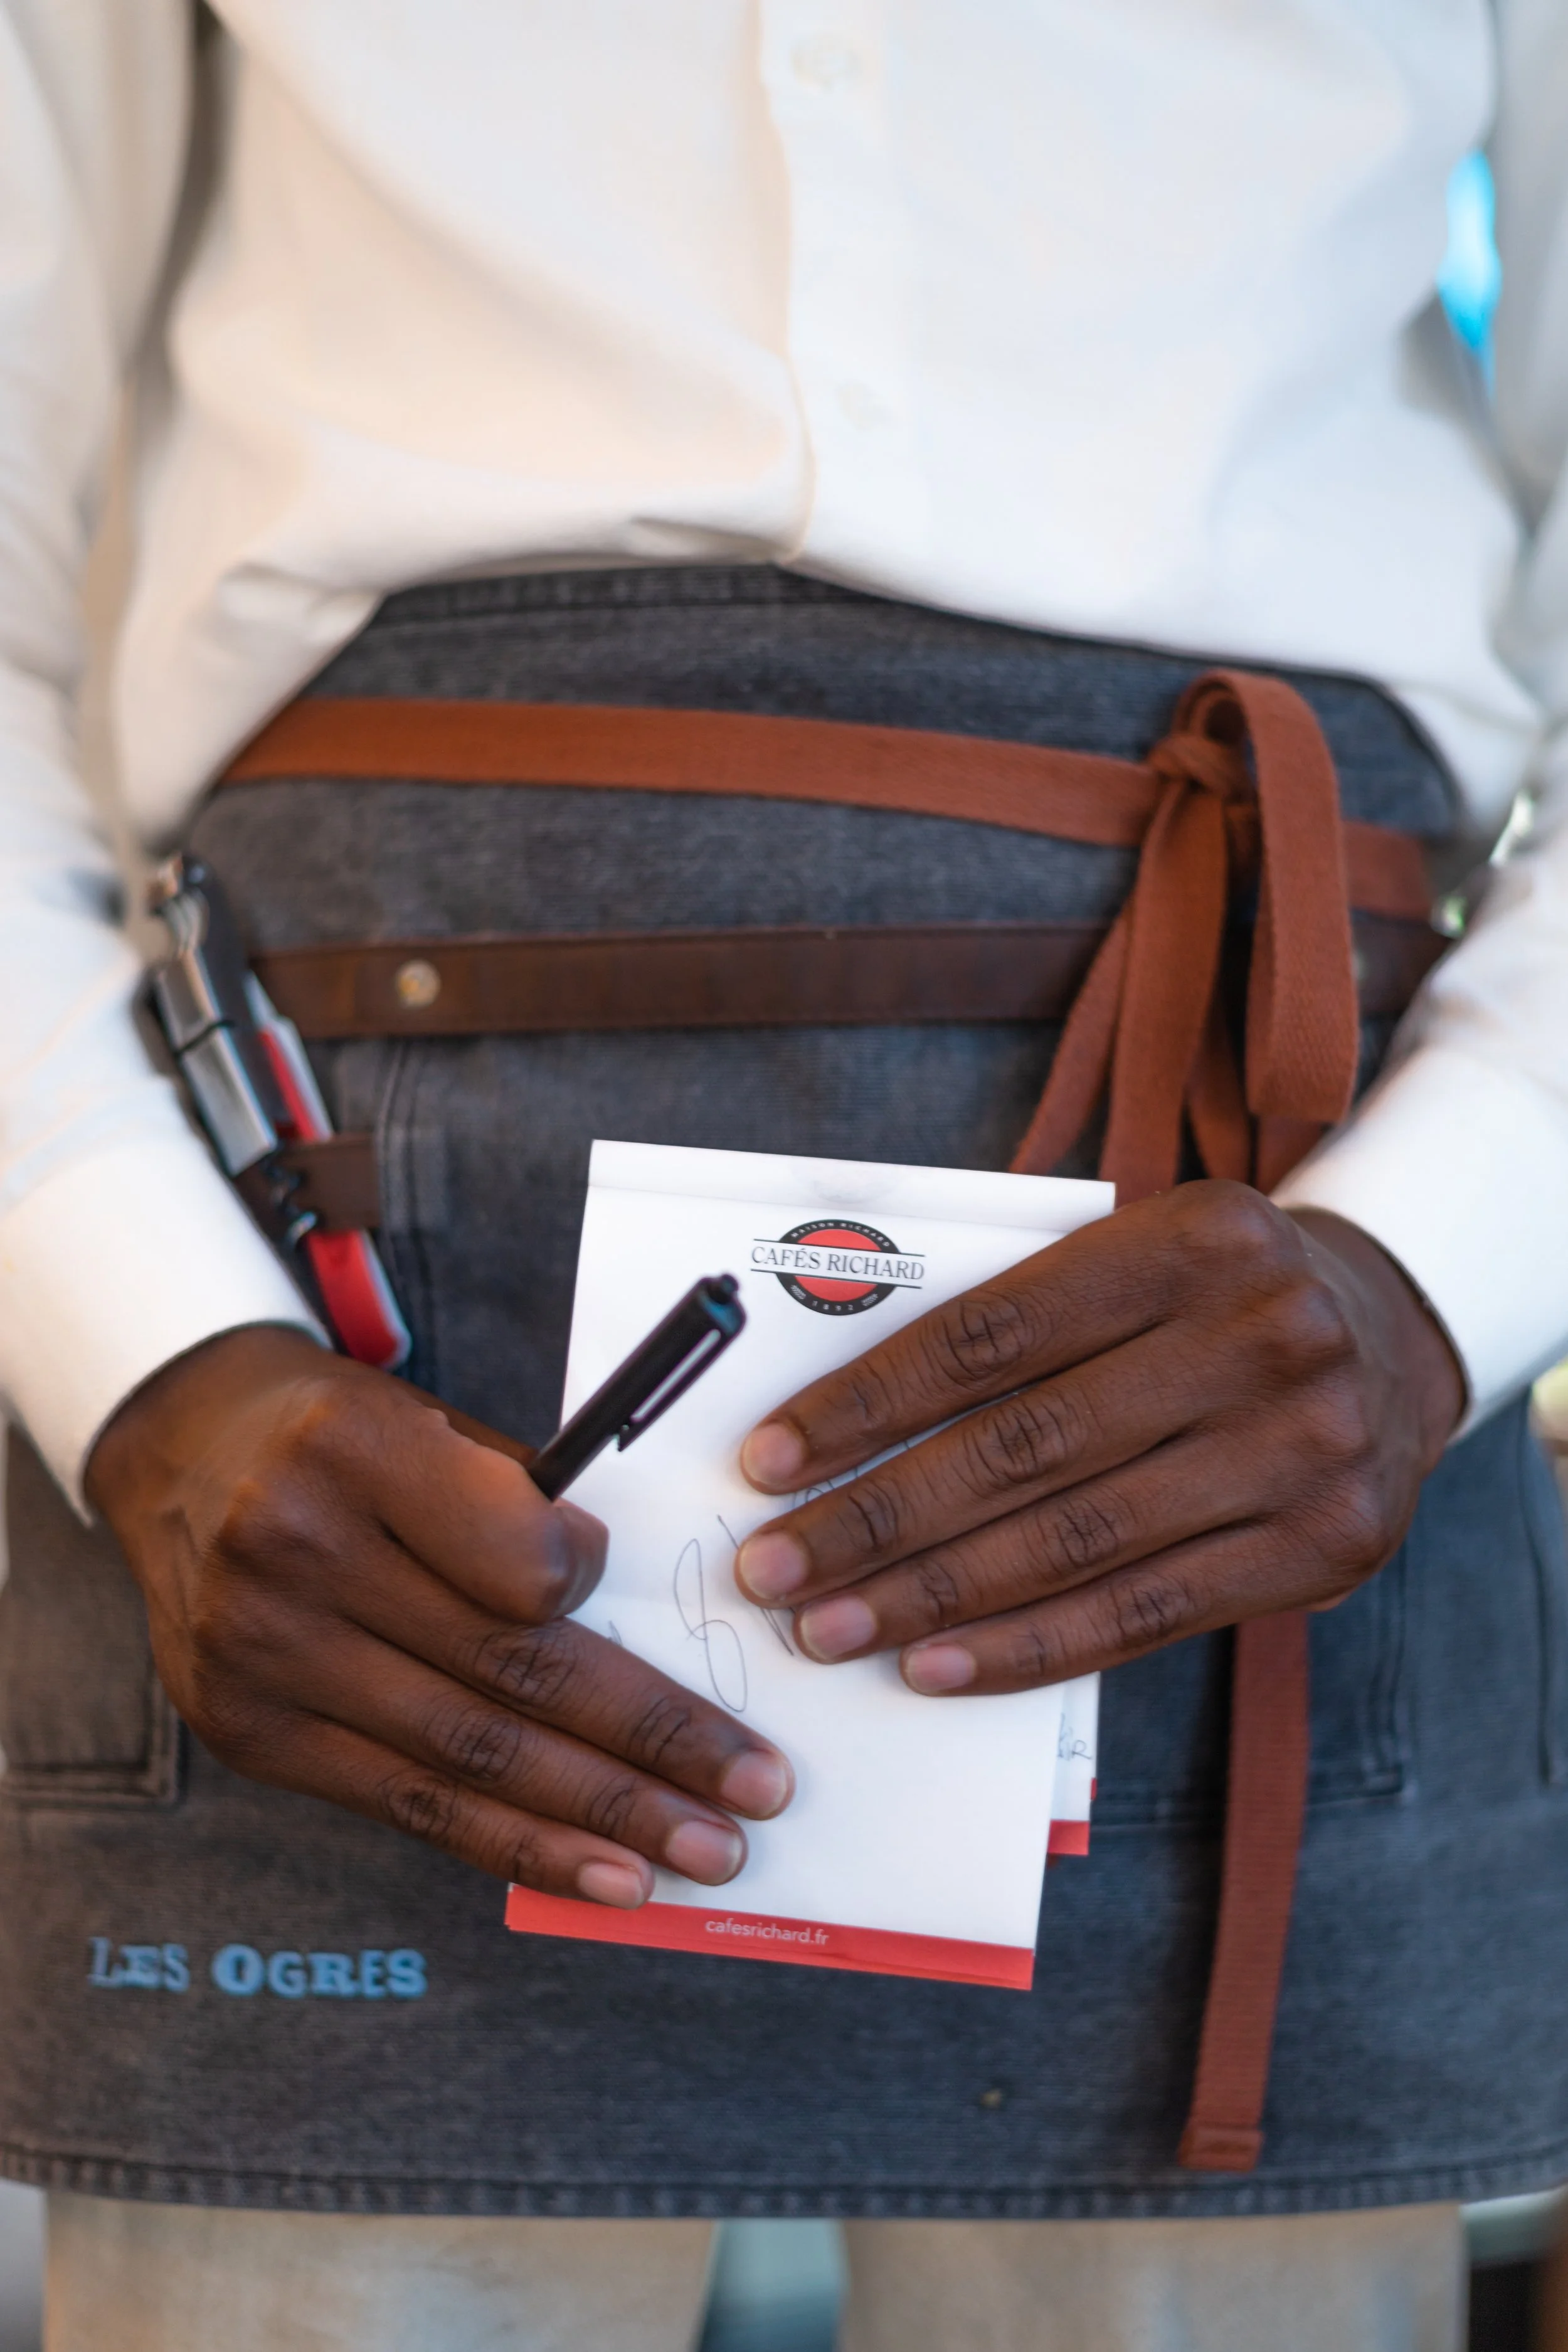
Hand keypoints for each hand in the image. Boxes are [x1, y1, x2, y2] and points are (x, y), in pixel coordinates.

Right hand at [87, 1326, 791, 1903]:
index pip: (516, 1557)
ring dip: (602, 1819)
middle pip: (510, 1672)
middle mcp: (298, 1555)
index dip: (598, 1591)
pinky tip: (603, 1876)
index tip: (661, 1607)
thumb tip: (641, 1609)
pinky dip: (516, 1847)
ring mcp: (265, 1657)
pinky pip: (408, 1806)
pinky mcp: (253, 1735)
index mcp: (357, 1450)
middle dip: (650, 1744)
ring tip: (707, 1851)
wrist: (181, 1447)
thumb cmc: (344, 1429)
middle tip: (757, 1789)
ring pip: (468, 1759)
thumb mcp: (429, 1418)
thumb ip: (521, 1504)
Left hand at [733, 1183, 1463, 1694]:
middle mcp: (1263, 1335)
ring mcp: (1305, 1447)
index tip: (767, 1459)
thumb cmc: (1208, 1298)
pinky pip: (1146, 1614)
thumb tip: (839, 1418)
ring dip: (931, 1598)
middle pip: (1024, 1447)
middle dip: (877, 1519)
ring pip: (1076, 1542)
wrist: (1390, 1339)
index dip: (868, 1403)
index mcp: (1196, 1237)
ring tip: (827, 1628)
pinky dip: (1030, 1647)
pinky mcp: (1325, 1548)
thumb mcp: (1139, 1256)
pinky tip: (937, 1666)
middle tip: (771, 1570)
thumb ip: (1021, 1318)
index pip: (992, 1333)